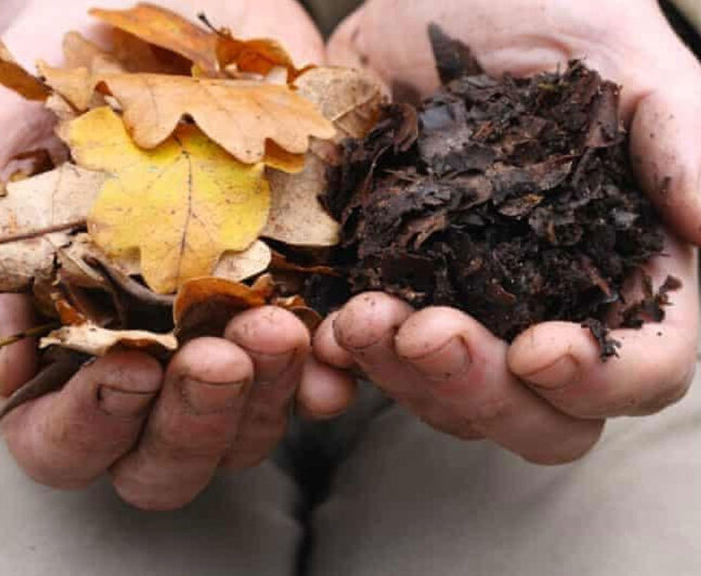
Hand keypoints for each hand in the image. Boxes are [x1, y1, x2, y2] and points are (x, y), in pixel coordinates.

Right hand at [0, 0, 322, 509]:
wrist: (163, 15)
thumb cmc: (64, 75)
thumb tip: (3, 362)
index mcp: (72, 338)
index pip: (64, 438)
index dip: (90, 425)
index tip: (129, 362)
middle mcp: (155, 356)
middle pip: (168, 457)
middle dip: (194, 420)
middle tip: (217, 356)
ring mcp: (231, 337)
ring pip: (252, 428)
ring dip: (269, 396)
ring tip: (279, 327)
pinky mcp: (299, 298)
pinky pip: (324, 365)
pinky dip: (332, 366)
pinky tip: (335, 339)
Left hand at [306, 0, 700, 463]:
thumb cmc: (531, 7)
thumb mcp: (613, 53)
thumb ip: (675, 138)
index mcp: (616, 264)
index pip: (638, 370)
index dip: (601, 381)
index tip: (542, 350)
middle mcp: (540, 303)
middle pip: (535, 414)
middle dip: (482, 390)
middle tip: (429, 331)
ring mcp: (459, 304)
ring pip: (445, 397)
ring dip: (402, 374)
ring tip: (362, 316)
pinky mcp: (389, 286)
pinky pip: (368, 359)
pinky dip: (347, 362)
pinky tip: (324, 332)